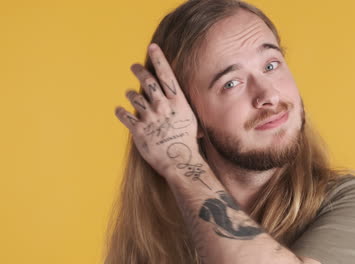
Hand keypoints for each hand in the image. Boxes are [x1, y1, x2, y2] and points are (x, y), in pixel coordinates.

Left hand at [114, 43, 198, 177]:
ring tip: (130, 93)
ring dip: (130, 93)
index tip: (152, 47)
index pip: (166, 74)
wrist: (181, 162)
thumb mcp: (190, 119)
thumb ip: (180, 106)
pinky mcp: (138, 130)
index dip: (158, 59)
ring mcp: (149, 117)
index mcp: (177, 101)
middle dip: (139, 70)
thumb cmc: (188, 141)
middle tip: (134, 66)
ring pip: (134, 96)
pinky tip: (120, 110)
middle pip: (147, 81)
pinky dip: (120, 111)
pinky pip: (124, 115)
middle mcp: (162, 106)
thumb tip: (177, 100)